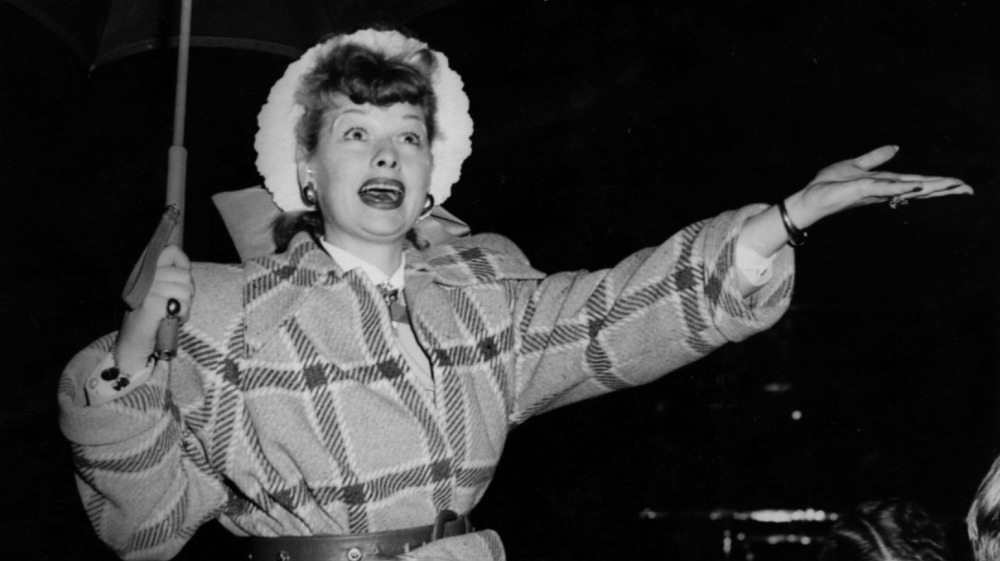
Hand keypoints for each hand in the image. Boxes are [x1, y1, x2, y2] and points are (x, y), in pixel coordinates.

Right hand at [115, 245, 192, 372]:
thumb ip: (171, 279)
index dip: (184, 262)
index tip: (184, 278)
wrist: (134, 344)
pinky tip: (173, 320)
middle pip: (185, 274)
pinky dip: (182, 315)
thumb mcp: (161, 293)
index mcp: (149, 272)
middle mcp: (147, 278)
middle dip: (189, 292)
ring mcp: (148, 291)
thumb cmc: (151, 319)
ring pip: (186, 291)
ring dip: (186, 306)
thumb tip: (186, 267)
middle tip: (178, 304)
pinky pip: (181, 305)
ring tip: (175, 313)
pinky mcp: (151, 305)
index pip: (171, 251)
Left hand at [786, 145, 973, 228]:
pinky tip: (920, 186)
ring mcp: (875, 192)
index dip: (937, 183)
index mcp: (884, 184)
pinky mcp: (864, 190)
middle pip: (919, 188)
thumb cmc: (829, 185)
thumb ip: (876, 157)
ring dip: (932, 187)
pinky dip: (903, 187)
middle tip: (968, 189)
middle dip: (943, 188)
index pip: (916, 182)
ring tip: (955, 187)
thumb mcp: (855, 165)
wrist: (810, 197)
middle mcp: (883, 190)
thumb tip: (896, 147)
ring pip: (909, 188)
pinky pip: (887, 188)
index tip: (960, 184)